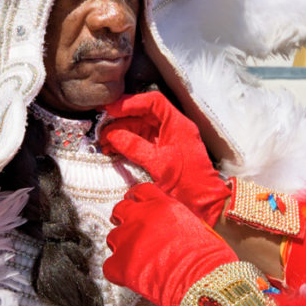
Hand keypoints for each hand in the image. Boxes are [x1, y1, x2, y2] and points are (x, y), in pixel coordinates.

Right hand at [101, 91, 227, 220]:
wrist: (203, 203)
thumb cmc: (188, 183)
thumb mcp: (158, 163)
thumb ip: (134, 146)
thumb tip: (113, 135)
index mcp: (178, 124)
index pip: (153, 102)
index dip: (131, 102)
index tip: (112, 108)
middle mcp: (173, 128)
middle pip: (144, 114)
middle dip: (121, 119)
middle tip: (102, 125)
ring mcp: (167, 140)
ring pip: (140, 128)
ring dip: (121, 133)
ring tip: (104, 141)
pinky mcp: (162, 152)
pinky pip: (141, 142)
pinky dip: (126, 144)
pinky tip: (112, 148)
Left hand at [103, 179, 246, 305]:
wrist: (204, 282)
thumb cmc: (210, 259)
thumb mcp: (196, 226)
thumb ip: (176, 220)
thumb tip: (169, 228)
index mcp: (162, 205)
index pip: (140, 192)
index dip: (136, 200)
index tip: (134, 205)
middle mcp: (141, 218)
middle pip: (120, 210)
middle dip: (123, 219)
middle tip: (130, 231)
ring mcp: (128, 241)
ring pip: (113, 237)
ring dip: (122, 246)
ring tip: (137, 260)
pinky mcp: (120, 265)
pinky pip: (109, 266)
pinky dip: (118, 272)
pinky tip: (131, 277)